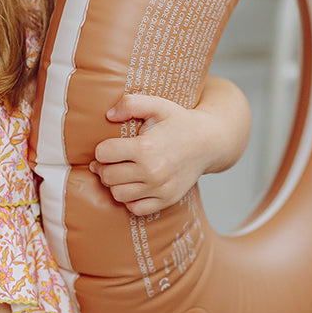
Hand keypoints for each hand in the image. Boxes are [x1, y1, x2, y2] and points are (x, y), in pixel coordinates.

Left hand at [90, 79, 249, 216]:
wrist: (209, 142)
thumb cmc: (180, 122)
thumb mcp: (157, 105)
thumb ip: (130, 103)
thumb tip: (109, 115)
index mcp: (146, 147)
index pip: (103, 154)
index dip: (102, 149)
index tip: (109, 146)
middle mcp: (152, 171)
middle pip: (108, 176)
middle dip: (104, 167)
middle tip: (110, 161)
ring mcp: (160, 188)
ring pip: (118, 194)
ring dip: (115, 184)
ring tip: (122, 172)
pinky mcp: (167, 200)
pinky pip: (135, 209)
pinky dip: (130, 200)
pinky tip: (135, 186)